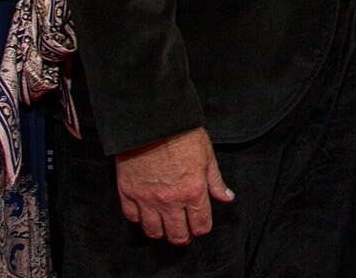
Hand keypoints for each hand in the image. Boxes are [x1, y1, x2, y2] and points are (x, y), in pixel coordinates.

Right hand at [115, 126, 234, 244]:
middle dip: (184, 235)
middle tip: (184, 230)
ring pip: (154, 232)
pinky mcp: (128, 192)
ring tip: (165, 223)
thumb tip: (227, 198)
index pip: (200, 225)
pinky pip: (132, 218)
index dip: (202, 228)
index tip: (200, 225)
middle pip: (177, 235)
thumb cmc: (181, 133)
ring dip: (161, 231)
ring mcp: (147, 198)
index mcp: (193, 191)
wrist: (151, 120)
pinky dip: (140, 218)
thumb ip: (215, 181)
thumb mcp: (206, 154)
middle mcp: (170, 200)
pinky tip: (146, 211)